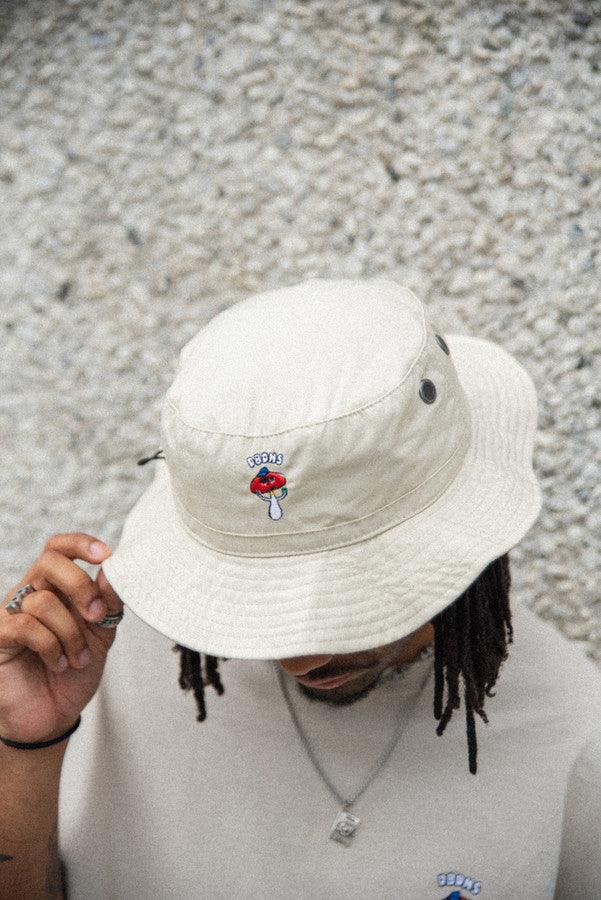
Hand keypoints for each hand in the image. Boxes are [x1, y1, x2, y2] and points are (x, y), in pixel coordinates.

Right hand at [0, 533, 122, 744]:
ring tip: (78, 658)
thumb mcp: (101, 635)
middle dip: (81, 585)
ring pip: (44, 601)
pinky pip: (26, 626)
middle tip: (97, 616)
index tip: (106, 556)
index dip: (81, 543)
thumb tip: (113, 572)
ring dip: (71, 633)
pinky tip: (59, 663)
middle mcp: (30, 594)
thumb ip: (109, 603)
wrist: (52, 716)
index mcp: (55, 588)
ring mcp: (10, 614)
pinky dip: (52, 646)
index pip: (59, 547)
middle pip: (50, 561)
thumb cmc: (74, 671)